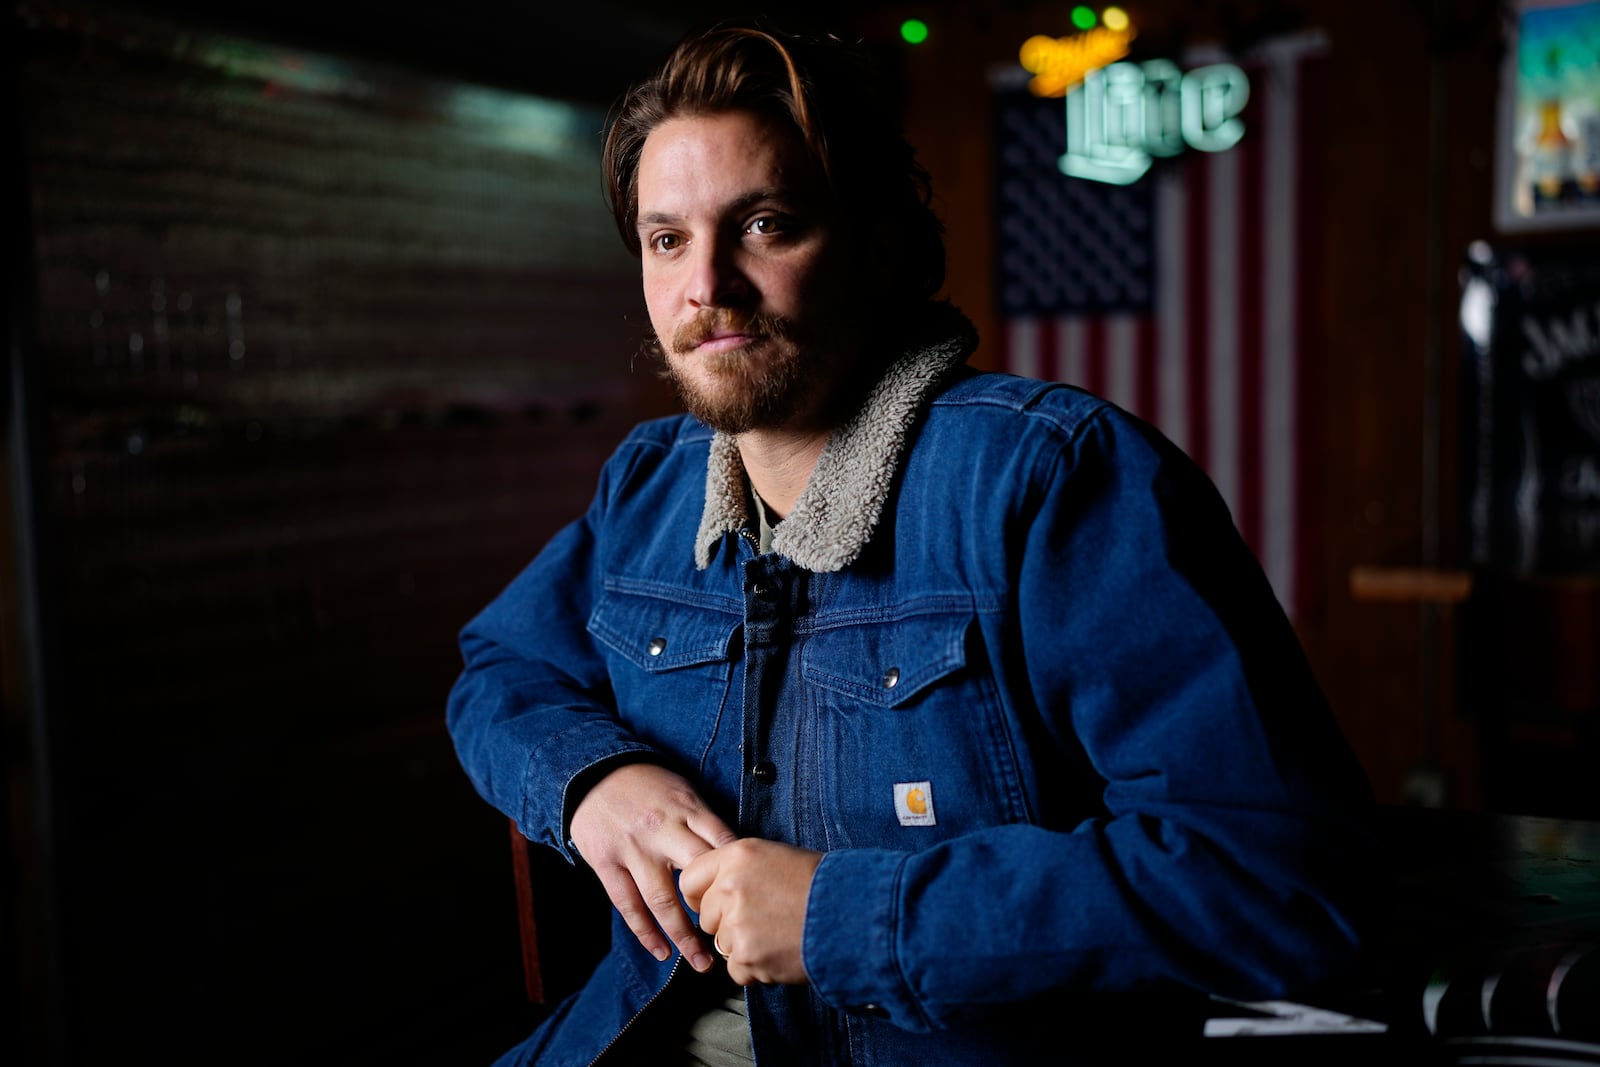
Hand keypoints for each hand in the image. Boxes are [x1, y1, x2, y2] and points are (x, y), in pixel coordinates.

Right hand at [569, 762, 736, 971]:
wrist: (592, 771)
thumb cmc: (648, 784)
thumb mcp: (683, 790)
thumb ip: (706, 822)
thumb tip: (739, 858)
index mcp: (687, 808)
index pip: (722, 844)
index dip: (739, 875)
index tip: (754, 902)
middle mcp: (661, 830)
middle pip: (697, 876)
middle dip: (718, 911)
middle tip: (735, 941)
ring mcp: (632, 849)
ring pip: (662, 900)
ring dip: (683, 936)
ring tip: (702, 962)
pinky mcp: (606, 862)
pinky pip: (627, 904)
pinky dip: (645, 932)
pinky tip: (662, 952)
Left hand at [680, 838, 821, 985]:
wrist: (853, 913)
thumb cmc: (822, 884)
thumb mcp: (776, 857)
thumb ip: (740, 870)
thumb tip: (717, 890)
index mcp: (736, 856)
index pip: (690, 878)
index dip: (700, 895)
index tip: (713, 904)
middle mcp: (729, 887)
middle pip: (705, 916)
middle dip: (726, 924)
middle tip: (762, 921)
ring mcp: (735, 924)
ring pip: (722, 945)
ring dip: (744, 947)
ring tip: (778, 935)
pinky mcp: (746, 957)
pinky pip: (737, 970)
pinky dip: (756, 968)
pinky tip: (781, 951)